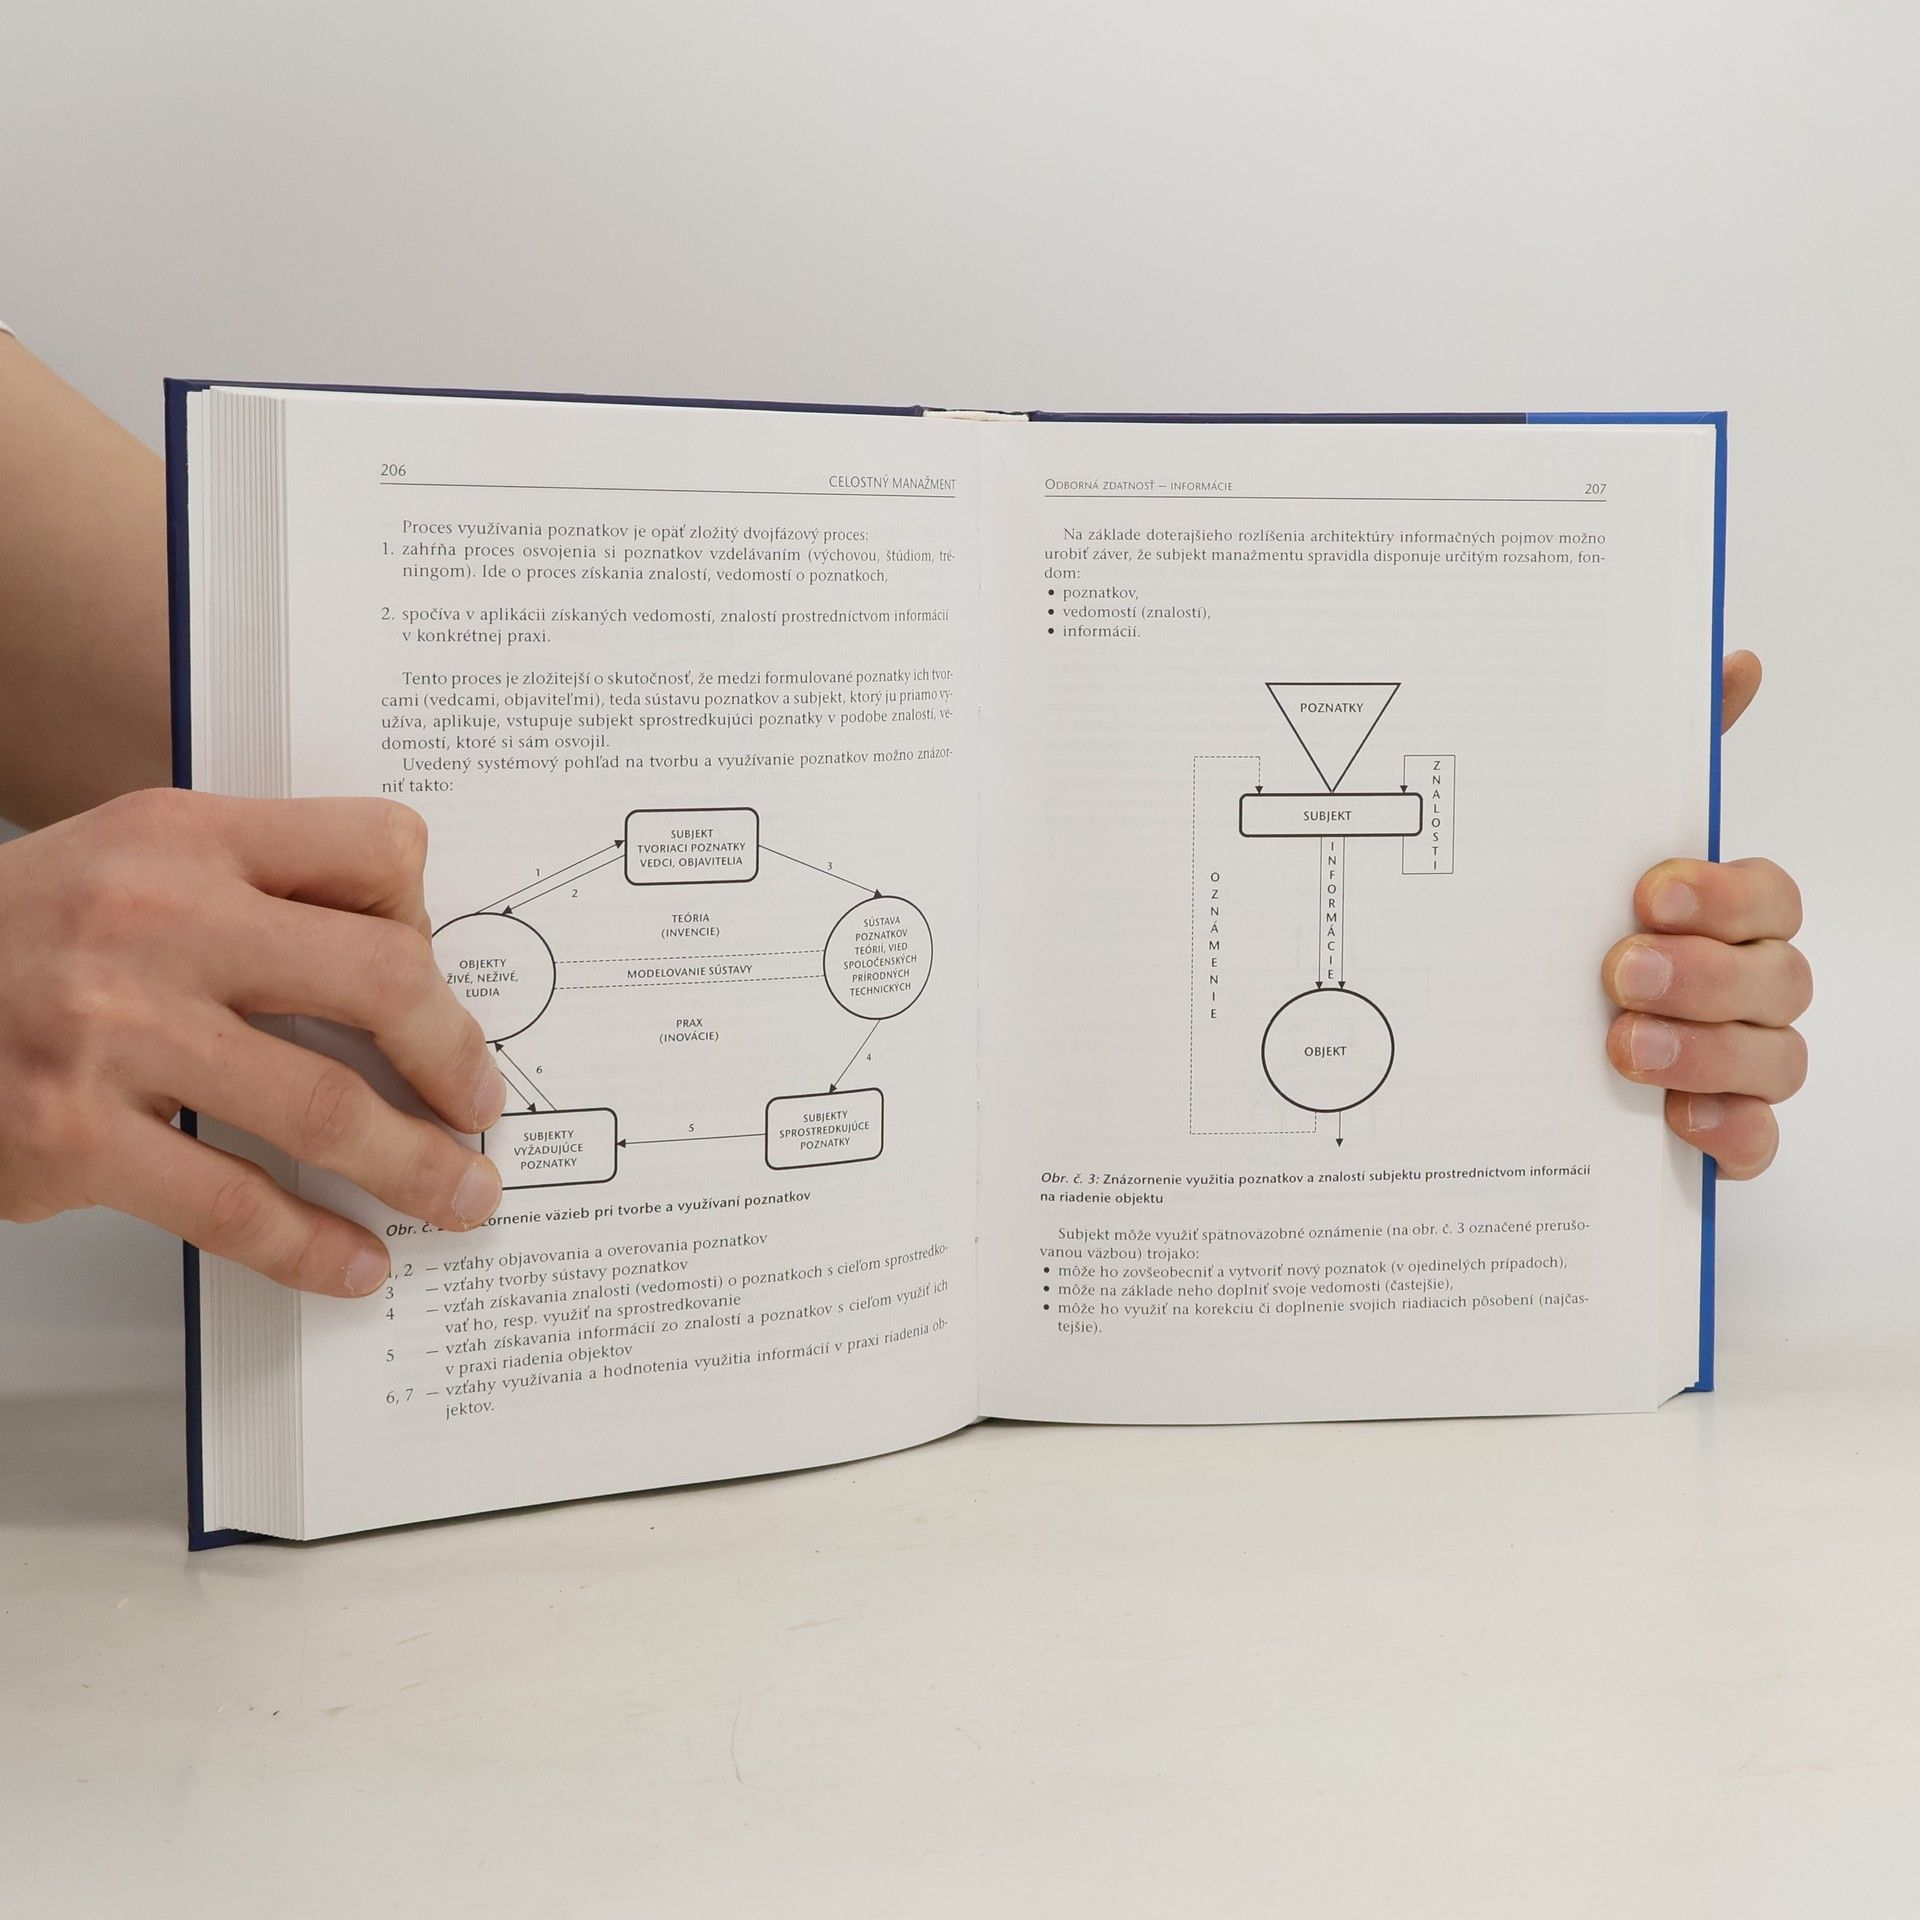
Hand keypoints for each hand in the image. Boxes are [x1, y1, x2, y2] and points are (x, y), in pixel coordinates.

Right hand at [0, 790, 506, 1293]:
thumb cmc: (24, 938)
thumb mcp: (135, 864)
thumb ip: (258, 892)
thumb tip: (408, 975)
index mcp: (186, 837)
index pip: (373, 849)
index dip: (430, 917)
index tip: (441, 983)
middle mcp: (155, 922)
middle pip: (380, 979)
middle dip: (456, 1057)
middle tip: (481, 1104)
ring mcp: (111, 1033)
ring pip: (325, 1107)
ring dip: (417, 1166)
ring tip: (461, 1194)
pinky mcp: (72, 1138)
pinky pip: (232, 1204)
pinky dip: (311, 1244)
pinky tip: (355, 1261)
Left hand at [1602, 651, 1810, 1177]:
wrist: (1521, 1054)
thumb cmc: (1578, 940)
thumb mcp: (1596, 851)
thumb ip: (1663, 763)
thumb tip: (1730, 660)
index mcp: (1724, 917)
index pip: (1767, 895)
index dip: (1722, 893)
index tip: (1650, 891)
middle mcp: (1745, 988)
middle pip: (1778, 977)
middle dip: (1704, 972)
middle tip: (1621, 970)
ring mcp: (1740, 1064)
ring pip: (1776, 1060)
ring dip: (1705, 1051)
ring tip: (1624, 1045)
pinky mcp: (1720, 1134)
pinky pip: (1756, 1144)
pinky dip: (1730, 1135)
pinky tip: (1681, 1123)